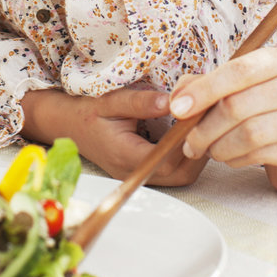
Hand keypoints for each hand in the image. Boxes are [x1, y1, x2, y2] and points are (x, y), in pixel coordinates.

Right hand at [21, 87, 205, 183]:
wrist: (65, 122)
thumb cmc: (86, 109)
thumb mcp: (111, 100)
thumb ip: (140, 102)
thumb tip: (171, 102)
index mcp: (125, 155)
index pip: (167, 161)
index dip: (190, 143)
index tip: (202, 118)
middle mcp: (132, 170)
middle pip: (179, 175)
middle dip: (200, 151)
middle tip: (211, 121)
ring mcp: (137, 172)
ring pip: (178, 176)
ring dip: (196, 153)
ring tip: (204, 124)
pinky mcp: (140, 168)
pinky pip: (170, 170)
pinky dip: (186, 154)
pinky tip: (191, 131)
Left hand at [168, 47, 276, 194]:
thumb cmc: (269, 115)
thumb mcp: (239, 92)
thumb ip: (207, 87)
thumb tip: (177, 97)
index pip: (239, 69)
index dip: (204, 89)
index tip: (178, 108)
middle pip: (238, 104)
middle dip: (205, 127)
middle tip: (189, 142)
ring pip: (249, 133)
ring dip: (219, 146)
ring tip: (211, 151)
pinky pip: (261, 154)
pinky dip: (237, 159)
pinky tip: (232, 158)